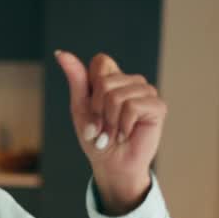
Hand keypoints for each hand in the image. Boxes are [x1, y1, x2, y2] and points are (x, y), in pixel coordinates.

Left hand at [55, 51, 166, 214]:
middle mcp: (132, 81)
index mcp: (114, 78)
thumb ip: (76, 79)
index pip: (101, 61)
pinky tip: (126, 134)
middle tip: (103, 126)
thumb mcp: (81, 107)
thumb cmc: (96, 137)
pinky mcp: (158, 107)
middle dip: (97, 110)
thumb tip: (61, 53)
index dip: (91, 88)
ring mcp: (147, 92)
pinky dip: (122, 125)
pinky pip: (132, 107)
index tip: (92, 108)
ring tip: (114, 132)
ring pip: (117, 96)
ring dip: (109, 121)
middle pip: (105, 81)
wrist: (110, 164)